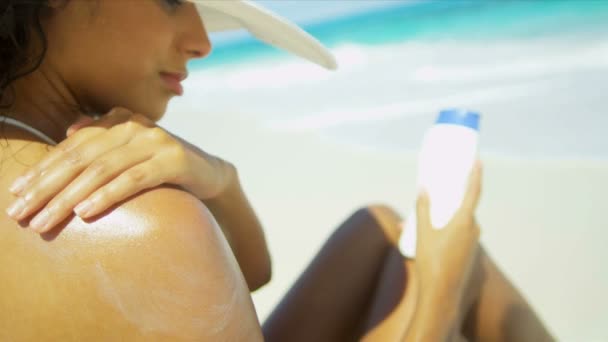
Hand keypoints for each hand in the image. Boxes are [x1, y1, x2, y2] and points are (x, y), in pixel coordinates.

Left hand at [6, 107, 233, 232]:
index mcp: (118, 123)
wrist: (210, 174)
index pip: (71, 147)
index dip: (41, 169)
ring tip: (45, 221)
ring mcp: (155, 141)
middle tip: (21, 214)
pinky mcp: (173, 160)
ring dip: (69, 197)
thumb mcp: (131, 154)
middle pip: (81, 158)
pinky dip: (107, 195)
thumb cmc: (163, 168)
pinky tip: (85, 213)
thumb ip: (104, 142)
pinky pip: (134, 179)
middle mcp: (133, 127)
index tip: (15, 194)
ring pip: (102, 169)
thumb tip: (70, 130)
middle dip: (46, 187)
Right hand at [414, 161, 482, 309]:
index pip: (473, 191)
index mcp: (464, 221)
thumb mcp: (422, 233)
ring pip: (463, 220)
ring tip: (434, 211)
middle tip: (444, 184)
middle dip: (456, 195)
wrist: (441, 294)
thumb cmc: (431, 262)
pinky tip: (437, 232)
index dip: (475, 174)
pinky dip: (452, 226)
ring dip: (451, 213)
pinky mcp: (469, 252)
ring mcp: (473, 242)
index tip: (477, 160)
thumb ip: (423, 209)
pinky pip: (462, 232)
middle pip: (466, 205)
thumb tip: (423, 189)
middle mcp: (473, 230)